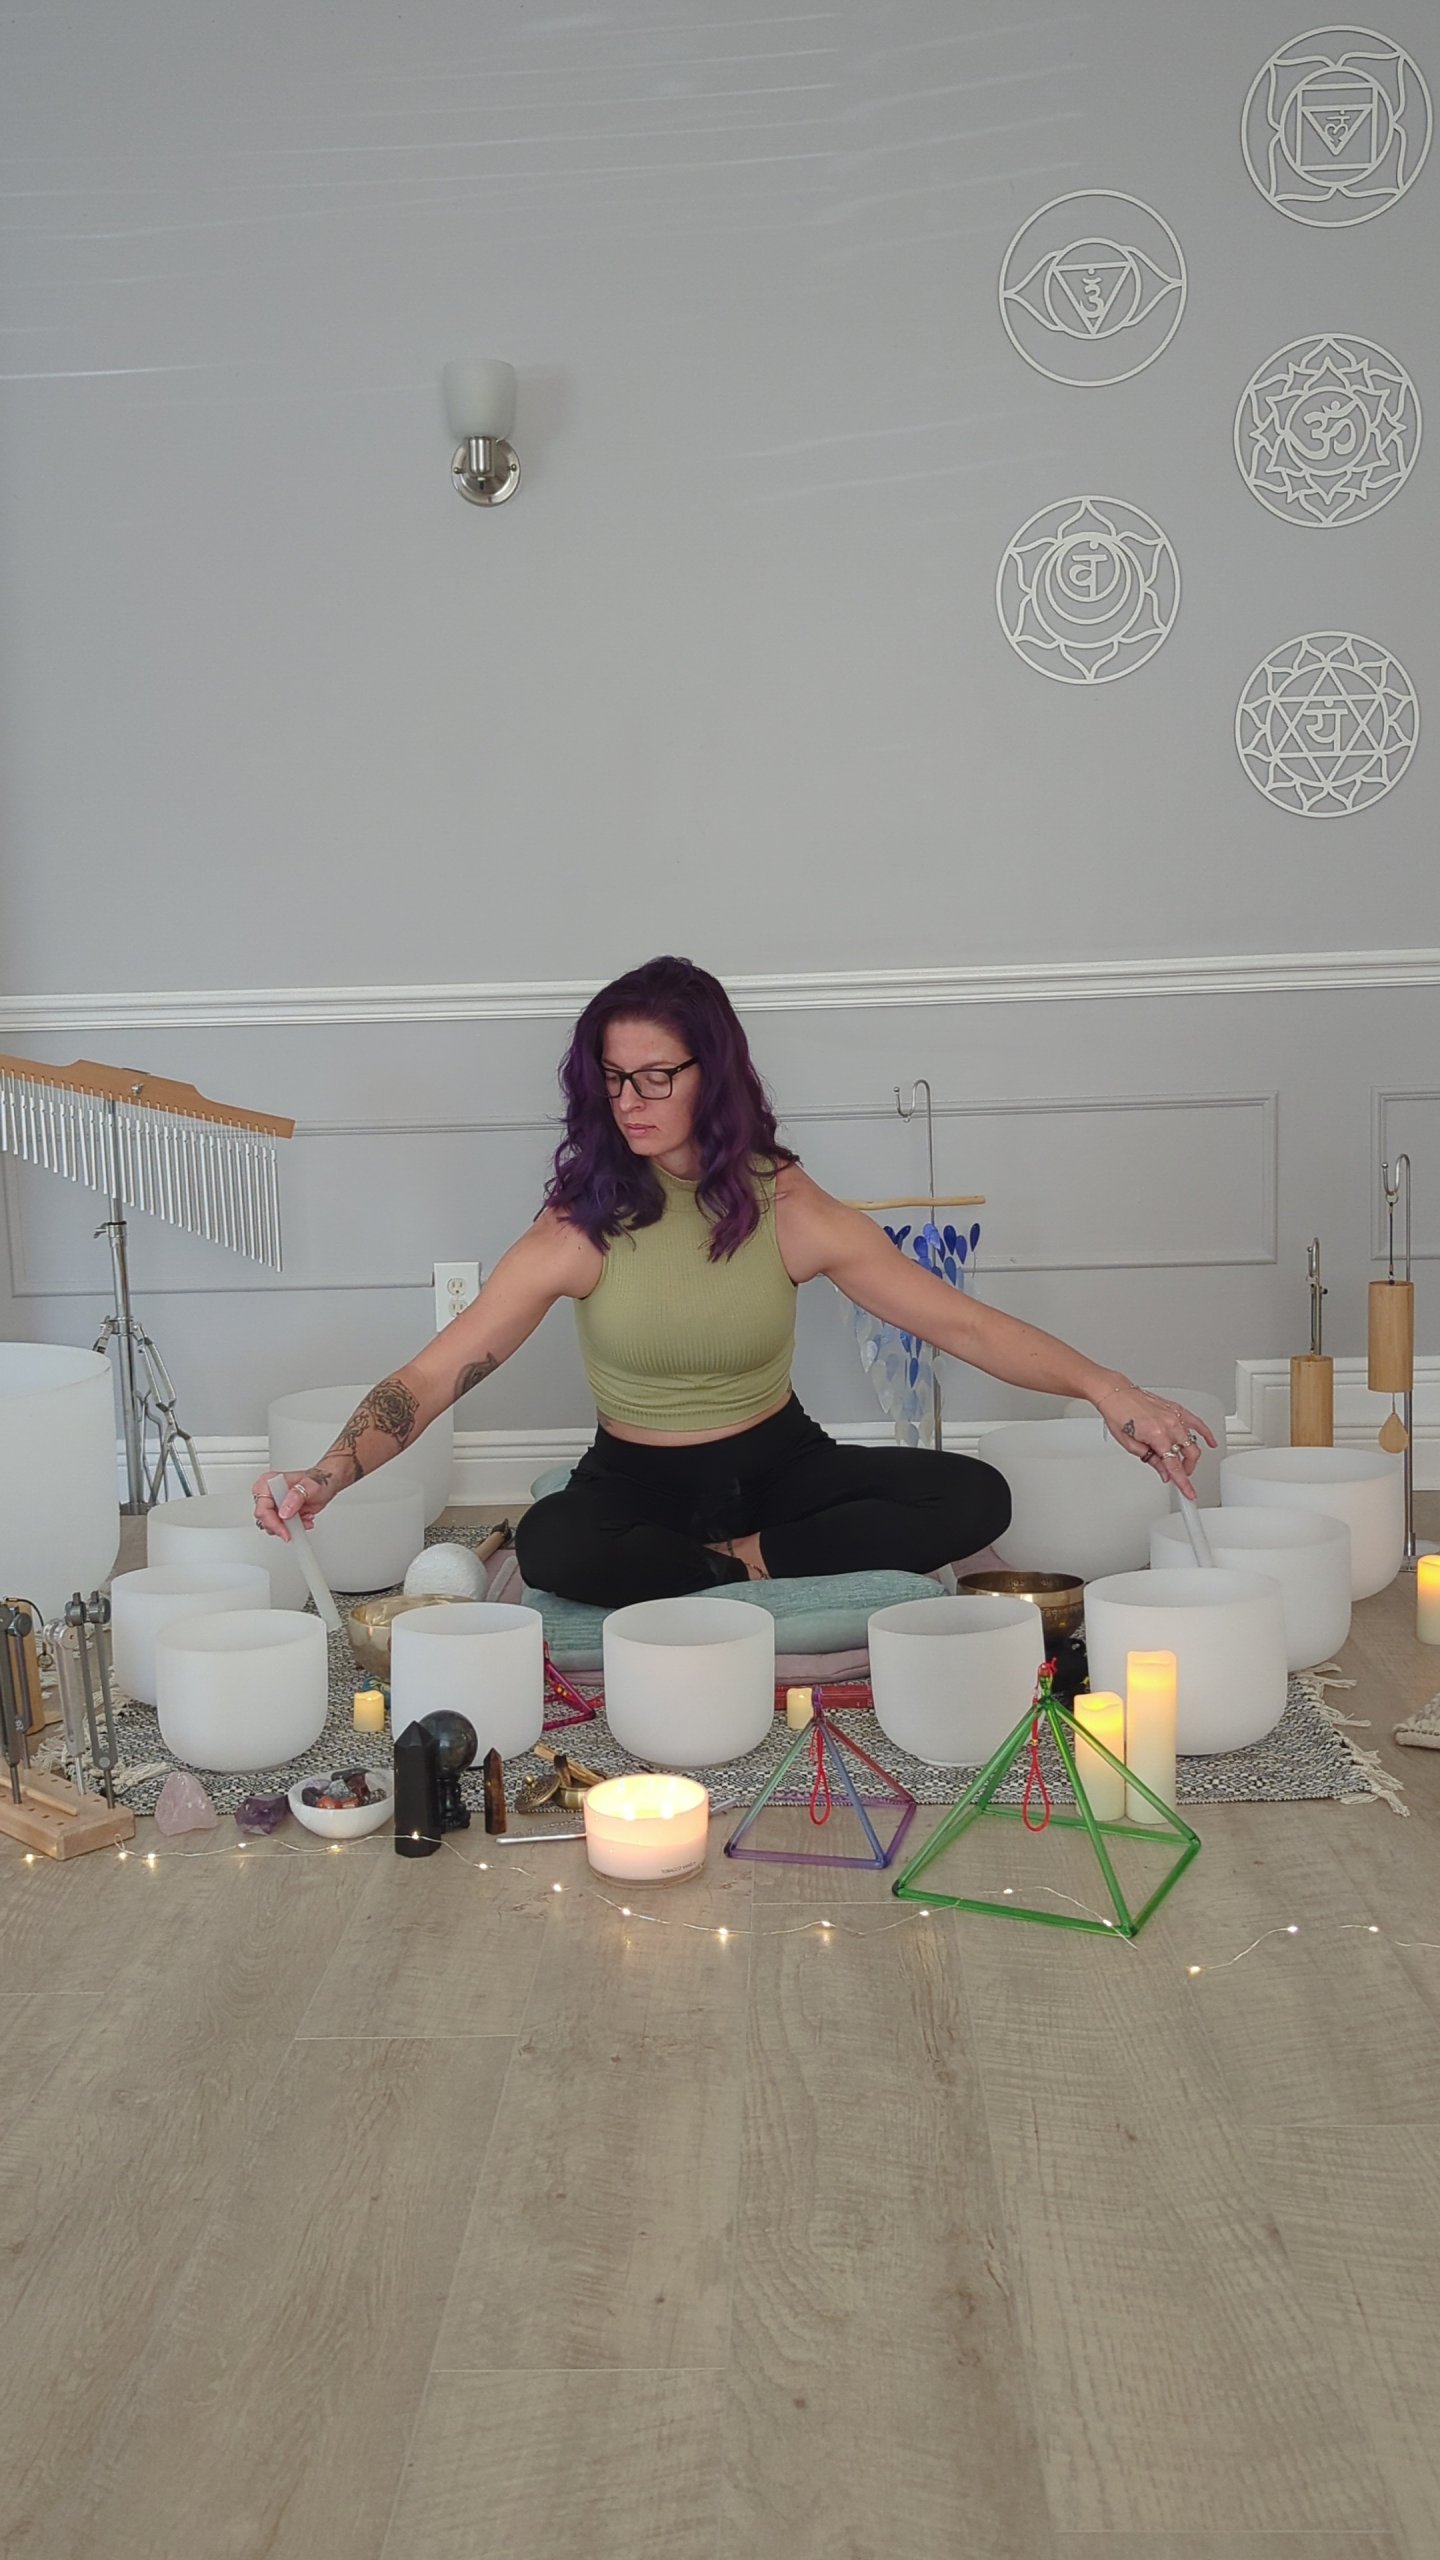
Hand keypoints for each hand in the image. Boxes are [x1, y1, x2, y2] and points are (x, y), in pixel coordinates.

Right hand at [251, 1465, 343, 1539]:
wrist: (326, 1483)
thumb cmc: (318, 1480)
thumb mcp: (310, 1486)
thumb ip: (296, 1497)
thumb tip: (284, 1511)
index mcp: (269, 1483)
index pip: (262, 1508)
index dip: (272, 1523)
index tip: (285, 1531)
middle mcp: (268, 1493)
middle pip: (264, 1519)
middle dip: (281, 1526)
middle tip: (296, 1526)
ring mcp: (274, 1503)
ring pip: (271, 1526)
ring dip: (289, 1527)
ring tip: (304, 1519)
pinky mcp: (280, 1512)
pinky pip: (280, 1527)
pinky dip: (294, 1528)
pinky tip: (304, 1519)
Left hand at [1091, 1381, 1215, 1498]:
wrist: (1116, 1395)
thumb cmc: (1118, 1415)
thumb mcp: (1130, 1445)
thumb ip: (1151, 1460)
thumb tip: (1164, 1473)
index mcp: (1156, 1436)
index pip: (1174, 1465)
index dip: (1183, 1482)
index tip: (1189, 1493)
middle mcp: (1169, 1425)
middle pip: (1190, 1454)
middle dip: (1187, 1469)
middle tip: (1178, 1475)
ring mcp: (1175, 1416)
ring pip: (1193, 1441)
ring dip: (1191, 1455)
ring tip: (1183, 1461)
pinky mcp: (1177, 1409)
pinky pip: (1197, 1422)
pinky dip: (1206, 1433)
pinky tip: (1211, 1442)